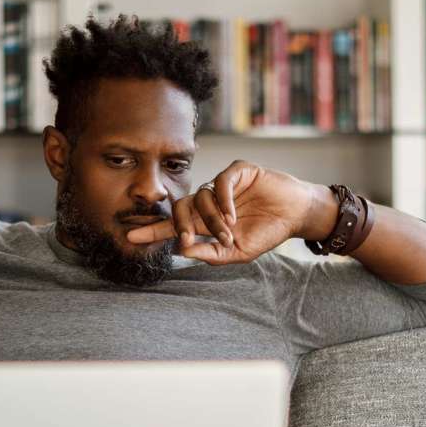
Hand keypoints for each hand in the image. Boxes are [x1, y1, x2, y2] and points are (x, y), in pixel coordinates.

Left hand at [126, 160, 330, 263]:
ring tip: (229, 232)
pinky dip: (223, 200)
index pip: (173, 225)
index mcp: (205, 221)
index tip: (130, 236)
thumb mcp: (238, 252)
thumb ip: (211, 254)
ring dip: (213, 220)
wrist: (295, 215)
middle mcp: (209, 201)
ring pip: (201, 198)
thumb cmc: (267, 233)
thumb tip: (182, 250)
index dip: (153, 230)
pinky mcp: (237, 172)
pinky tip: (233, 215)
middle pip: (180, 208)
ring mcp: (221, 185)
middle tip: (186, 238)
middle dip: (179, 225)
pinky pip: (219, 183)